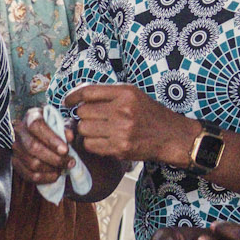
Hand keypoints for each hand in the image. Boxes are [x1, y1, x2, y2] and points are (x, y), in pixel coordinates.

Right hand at [13, 108, 73, 185]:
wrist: (45, 135)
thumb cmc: (56, 127)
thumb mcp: (64, 122)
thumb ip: (67, 128)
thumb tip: (69, 137)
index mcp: (31, 116)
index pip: (36, 126)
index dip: (51, 139)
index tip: (65, 150)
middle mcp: (20, 130)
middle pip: (33, 147)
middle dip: (54, 158)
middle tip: (70, 162)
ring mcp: (16, 147)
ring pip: (32, 163)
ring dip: (51, 168)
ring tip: (64, 167)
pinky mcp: (16, 162)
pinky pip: (29, 175)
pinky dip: (45, 178)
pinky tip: (56, 174)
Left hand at [65, 83, 196, 165]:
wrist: (171, 136)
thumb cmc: (149, 114)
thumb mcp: (133, 95)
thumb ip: (108, 94)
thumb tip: (78, 97)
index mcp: (125, 93)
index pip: (88, 92)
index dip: (73, 96)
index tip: (67, 101)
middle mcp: (123, 110)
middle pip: (83, 112)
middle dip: (83, 115)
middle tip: (92, 118)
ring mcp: (121, 130)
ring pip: (84, 129)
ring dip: (86, 130)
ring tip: (98, 129)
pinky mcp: (120, 148)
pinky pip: (90, 145)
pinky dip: (91, 143)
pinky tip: (102, 140)